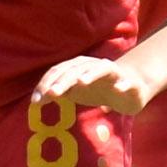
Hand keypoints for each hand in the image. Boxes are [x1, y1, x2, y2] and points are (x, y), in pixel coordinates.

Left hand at [33, 54, 155, 115]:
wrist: (130, 90)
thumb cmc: (99, 90)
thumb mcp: (76, 92)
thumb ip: (59, 93)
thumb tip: (36, 100)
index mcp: (78, 68)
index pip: (59, 71)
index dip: (46, 83)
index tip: (36, 101)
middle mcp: (94, 66)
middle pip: (76, 69)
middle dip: (64, 80)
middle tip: (52, 93)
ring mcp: (113, 73)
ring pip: (100, 69)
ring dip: (91, 74)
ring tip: (81, 82)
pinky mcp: (130, 82)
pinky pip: (127, 81)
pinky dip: (123, 83)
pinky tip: (119, 88)